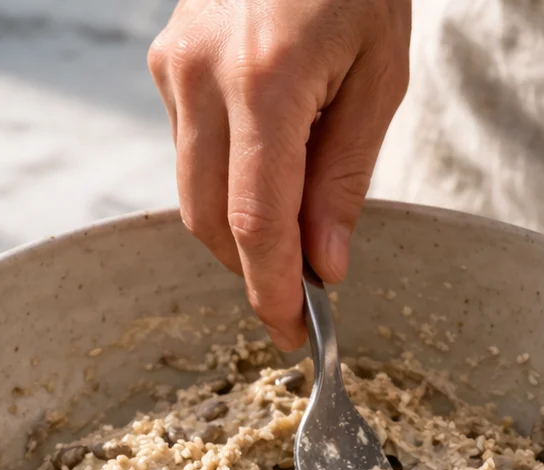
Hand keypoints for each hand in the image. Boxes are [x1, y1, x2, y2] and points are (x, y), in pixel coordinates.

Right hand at [148, 0, 410, 348]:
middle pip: (210, 218)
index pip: (256, 221)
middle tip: (303, 299)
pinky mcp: (164, 60)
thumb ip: (345, 175)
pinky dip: (226, 179)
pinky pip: (189, 149)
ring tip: (297, 226)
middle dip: (252, 271)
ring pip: (192, 191)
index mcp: (266, 79)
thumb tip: (324, 263)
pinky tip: (270, 162)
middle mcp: (202, 74)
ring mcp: (173, 65)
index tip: (296, 333)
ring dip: (238, 229)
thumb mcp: (379, 75)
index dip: (272, 290)